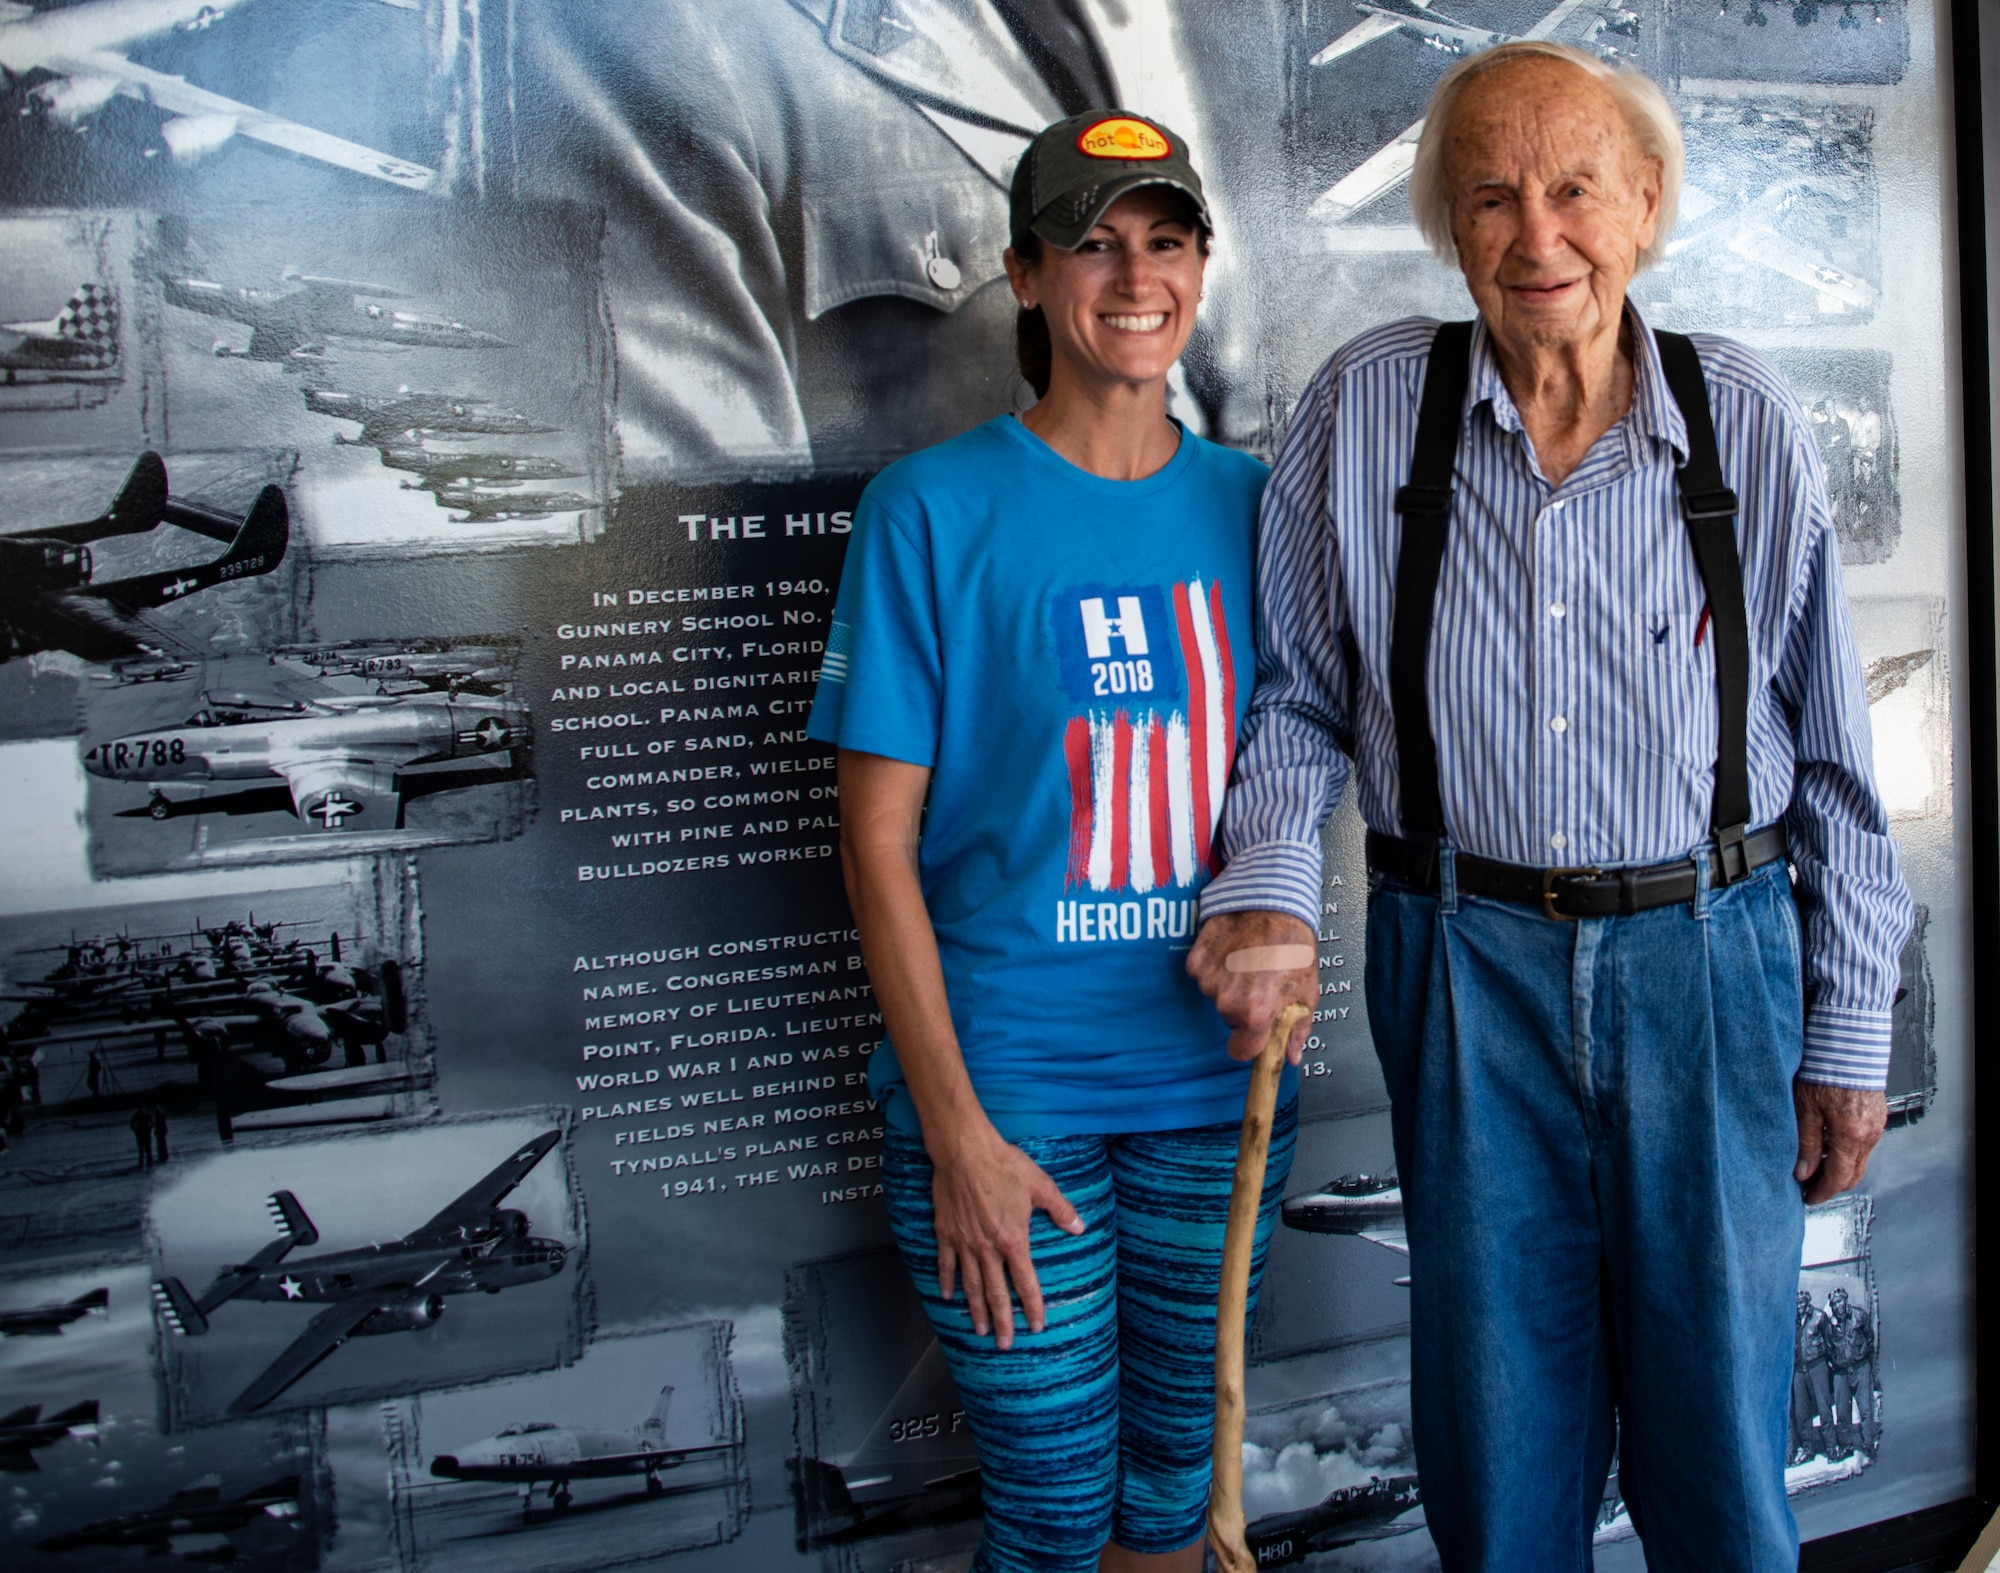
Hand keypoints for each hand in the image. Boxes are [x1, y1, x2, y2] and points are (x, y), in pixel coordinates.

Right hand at [929, 1125, 1082, 1348]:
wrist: (965, 1151)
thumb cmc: (1002, 1165)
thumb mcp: (1040, 1185)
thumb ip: (1060, 1210)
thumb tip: (1079, 1227)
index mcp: (1014, 1240)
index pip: (1025, 1282)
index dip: (1033, 1306)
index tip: (1037, 1326)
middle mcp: (988, 1248)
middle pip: (996, 1293)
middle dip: (1003, 1322)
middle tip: (1004, 1344)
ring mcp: (964, 1243)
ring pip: (970, 1285)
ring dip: (976, 1310)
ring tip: (979, 1329)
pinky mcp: (946, 1233)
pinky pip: (946, 1264)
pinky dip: (946, 1282)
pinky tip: (947, 1297)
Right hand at [1187, 909, 1317, 1063]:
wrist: (1270, 899)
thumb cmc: (1291, 940)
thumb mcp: (1306, 989)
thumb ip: (1296, 1028)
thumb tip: (1290, 1054)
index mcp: (1255, 1012)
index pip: (1240, 1052)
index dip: (1251, 1044)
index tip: (1257, 1035)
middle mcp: (1227, 1000)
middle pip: (1230, 1020)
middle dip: (1244, 1009)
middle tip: (1262, 984)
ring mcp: (1208, 980)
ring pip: (1217, 997)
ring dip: (1231, 986)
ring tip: (1250, 962)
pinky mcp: (1195, 961)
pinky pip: (1205, 976)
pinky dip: (1217, 969)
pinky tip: (1234, 953)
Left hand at [1793, 1080, 1886, 1204]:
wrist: (1849, 1045)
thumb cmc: (1825, 1071)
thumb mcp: (1805, 1109)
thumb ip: (1806, 1144)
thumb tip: (1802, 1172)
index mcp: (1851, 1136)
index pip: (1838, 1178)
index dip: (1822, 1192)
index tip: (1807, 1198)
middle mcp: (1869, 1135)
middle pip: (1853, 1175)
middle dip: (1831, 1185)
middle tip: (1808, 1187)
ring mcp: (1876, 1127)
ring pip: (1859, 1161)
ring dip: (1839, 1169)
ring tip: (1814, 1167)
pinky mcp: (1877, 1118)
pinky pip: (1863, 1146)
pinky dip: (1847, 1153)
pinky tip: (1828, 1146)